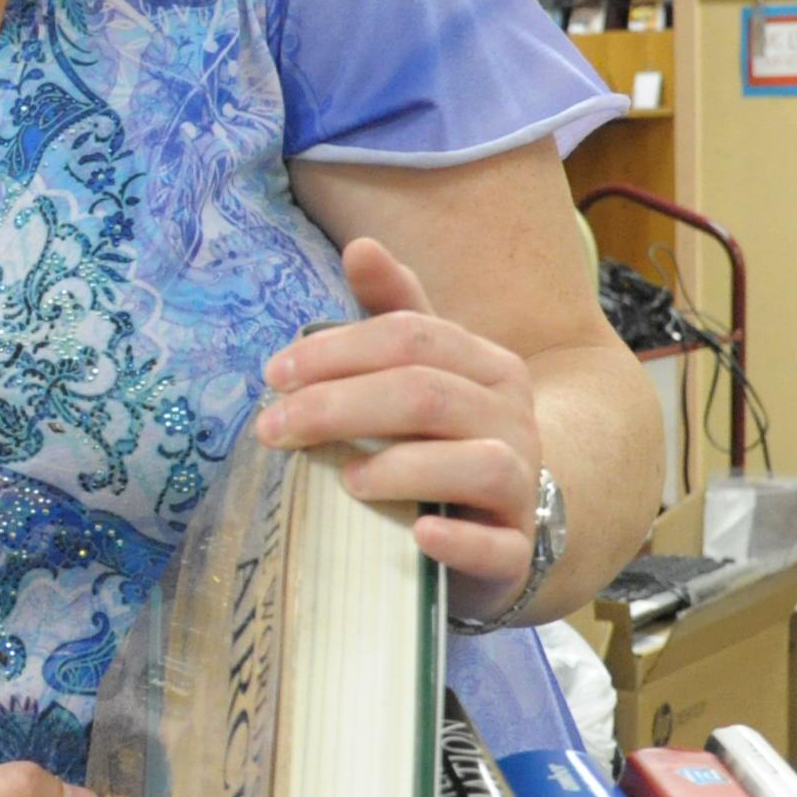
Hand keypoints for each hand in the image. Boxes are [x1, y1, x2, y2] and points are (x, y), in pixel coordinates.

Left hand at [255, 235, 546, 608]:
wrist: (505, 526)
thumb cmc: (446, 442)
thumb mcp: (422, 374)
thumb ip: (392, 314)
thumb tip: (360, 246)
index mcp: (488, 366)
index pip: (411, 337)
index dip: (336, 350)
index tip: (273, 375)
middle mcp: (514, 418)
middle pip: (426, 394)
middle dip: (339, 406)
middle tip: (273, 428)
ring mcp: (523, 485)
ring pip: (476, 463)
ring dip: (400, 468)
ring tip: (343, 479)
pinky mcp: (518, 550)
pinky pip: (497, 546)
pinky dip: (458, 541)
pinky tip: (418, 533)